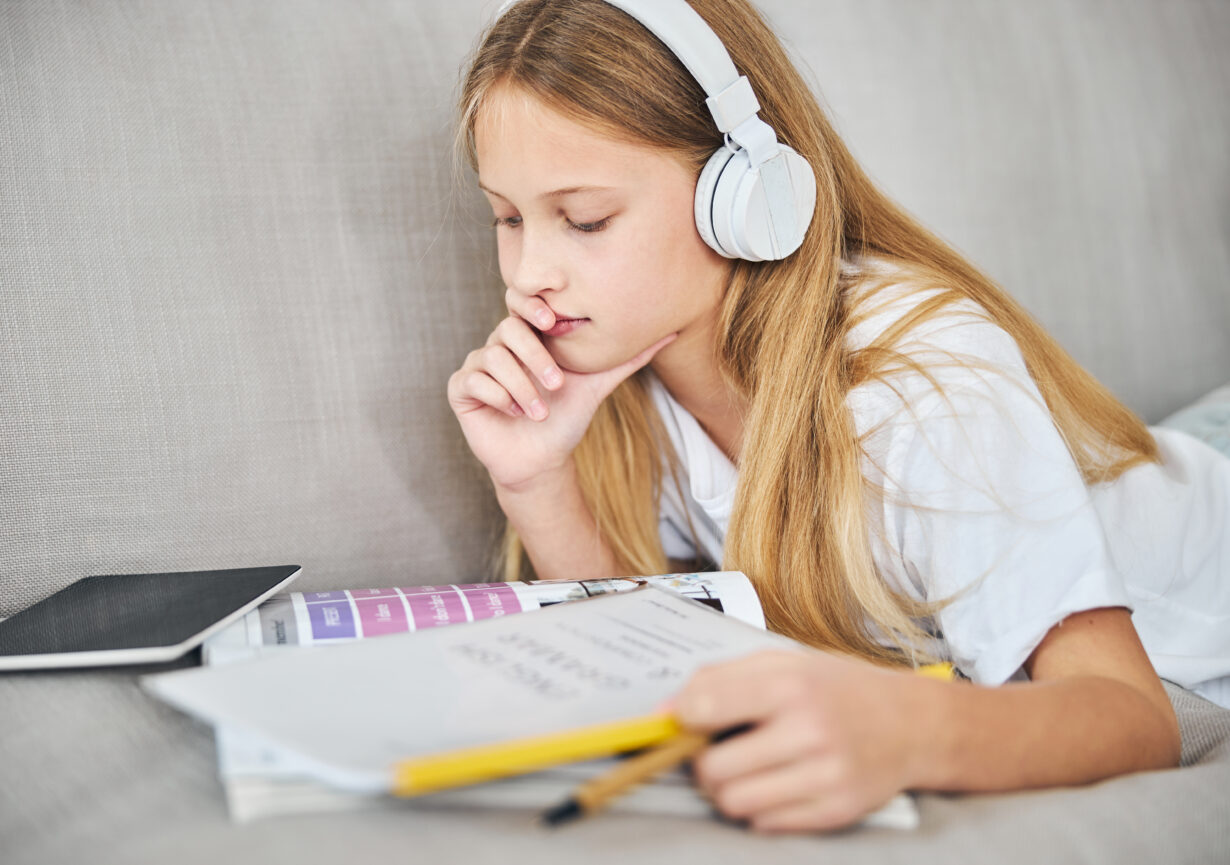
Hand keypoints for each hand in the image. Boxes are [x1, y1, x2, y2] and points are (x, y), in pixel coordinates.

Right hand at [447, 303, 676, 490]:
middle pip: (508, 329)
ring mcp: (478, 366)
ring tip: (539, 412)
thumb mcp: (598, 384)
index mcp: (529, 337)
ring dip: (521, 386)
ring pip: (491, 356)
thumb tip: (672, 332)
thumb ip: (628, 357)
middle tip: (557, 387)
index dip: (530, 303)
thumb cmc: (567, 420)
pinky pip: (473, 379)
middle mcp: (500, 346)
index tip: (550, 318)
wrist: (542, 461)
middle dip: (534, 357)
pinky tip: (515, 413)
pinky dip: (498, 396)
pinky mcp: (462, 389)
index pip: (521, 302)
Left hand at [667, 649, 935, 833]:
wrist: (912, 723)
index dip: (683, 718)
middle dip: (703, 763)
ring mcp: (825, 775)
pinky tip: (777, 785)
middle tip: (718, 750)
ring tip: (746, 769)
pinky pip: (765, 825)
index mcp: (791, 685)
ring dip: (727, 790)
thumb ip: (719, 678)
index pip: (705, 706)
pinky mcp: (836, 811)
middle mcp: (809, 731)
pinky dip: (759, 809)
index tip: (687, 720)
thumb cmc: (838, 690)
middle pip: (713, 768)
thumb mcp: (782, 663)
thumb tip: (665, 711)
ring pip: (733, 803)